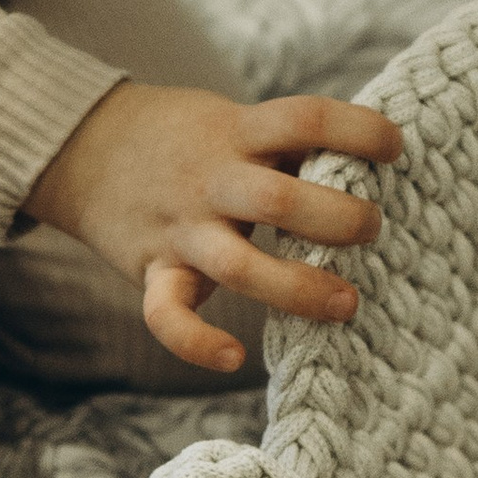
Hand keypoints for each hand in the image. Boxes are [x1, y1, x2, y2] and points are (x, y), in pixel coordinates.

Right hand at [27, 84, 403, 377]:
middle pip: (281, 200)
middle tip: (372, 229)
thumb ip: (287, 141)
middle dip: (340, 219)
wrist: (83, 145)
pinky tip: (235, 358)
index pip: (305, 119)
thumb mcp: (232, 119)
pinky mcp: (152, 270)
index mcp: (237, 132)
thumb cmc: (184, 136)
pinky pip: (167, 315)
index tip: (394, 148)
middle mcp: (211, 180)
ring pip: (240, 266)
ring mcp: (180, 229)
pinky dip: (197, 342)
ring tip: (348, 302)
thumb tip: (373, 159)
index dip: (358, 130)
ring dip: (299, 288)